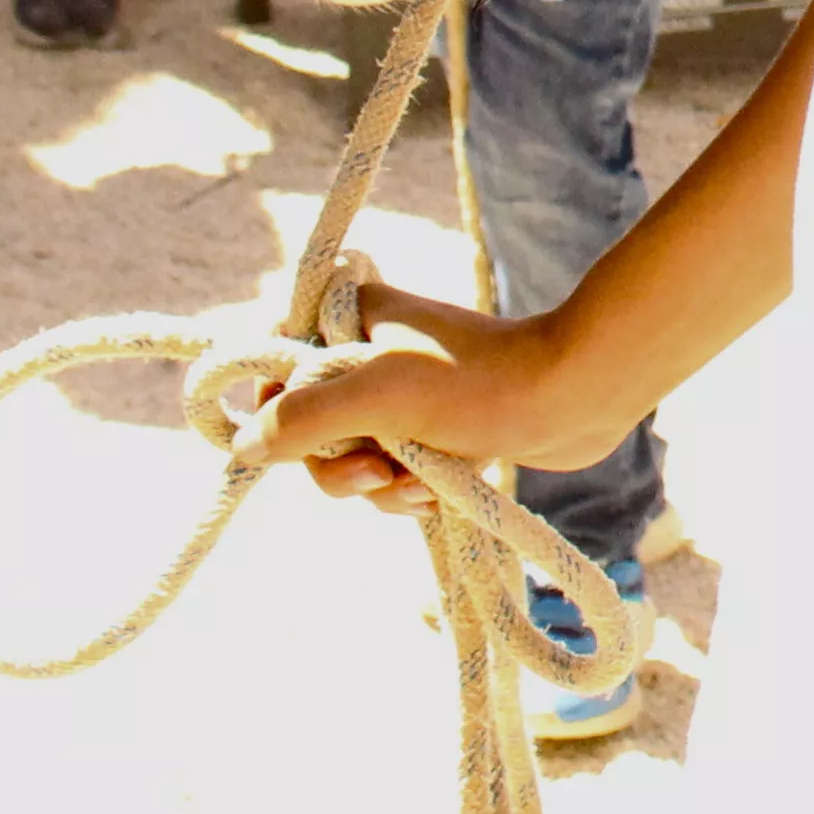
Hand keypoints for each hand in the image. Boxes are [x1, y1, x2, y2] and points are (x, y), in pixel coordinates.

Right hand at [223, 284, 613, 508]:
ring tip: (419, 484)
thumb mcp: (377, 397)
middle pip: (307, 428)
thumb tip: (241, 445)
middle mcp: (368, 353)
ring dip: (375, 487)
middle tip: (380, 471)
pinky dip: (404, 493)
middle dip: (337, 465)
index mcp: (349, 319)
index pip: (276, 368)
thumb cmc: (477, 384)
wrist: (573, 398)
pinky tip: (436, 494)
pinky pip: (388, 477)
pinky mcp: (431, 432)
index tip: (295, 440)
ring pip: (348, 461)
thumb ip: (303, 418)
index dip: (278, 413)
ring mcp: (402, 396)